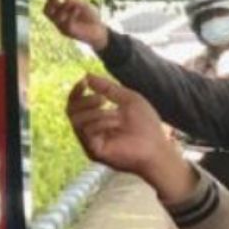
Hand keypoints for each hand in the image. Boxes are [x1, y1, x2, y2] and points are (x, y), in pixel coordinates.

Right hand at [45, 0, 109, 51]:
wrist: (99, 31)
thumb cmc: (90, 17)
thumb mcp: (82, 4)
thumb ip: (73, 1)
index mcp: (60, 11)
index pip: (49, 3)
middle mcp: (59, 20)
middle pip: (46, 11)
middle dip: (51, 1)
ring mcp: (63, 27)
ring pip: (54, 17)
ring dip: (64, 7)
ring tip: (75, 5)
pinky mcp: (69, 32)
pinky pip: (66, 23)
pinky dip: (71, 14)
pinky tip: (78, 9)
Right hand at [67, 75, 195, 200]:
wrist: (157, 147)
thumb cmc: (146, 125)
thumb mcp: (128, 99)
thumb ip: (108, 88)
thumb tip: (87, 76)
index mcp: (96, 120)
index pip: (75, 105)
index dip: (76, 92)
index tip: (84, 82)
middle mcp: (89, 132)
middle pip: (71, 112)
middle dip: (85, 101)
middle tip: (103, 99)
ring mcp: (90, 143)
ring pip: (77, 121)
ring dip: (97, 113)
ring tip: (117, 115)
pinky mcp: (94, 152)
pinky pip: (86, 132)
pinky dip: (101, 123)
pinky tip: (117, 124)